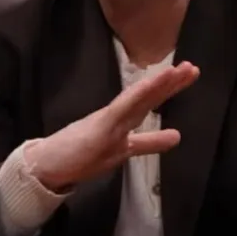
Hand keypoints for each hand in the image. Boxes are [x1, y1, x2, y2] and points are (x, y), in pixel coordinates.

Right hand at [28, 61, 198, 190]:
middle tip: (192, 68)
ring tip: (178, 72)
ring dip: (158, 86)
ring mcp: (108, 123)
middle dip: (170, 84)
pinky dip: (138, 96)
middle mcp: (116, 120)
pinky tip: (152, 85)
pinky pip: (122, 110)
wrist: (43, 167)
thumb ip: (145, 143)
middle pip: (147, 99)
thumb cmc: (74, 157)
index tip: (185, 74)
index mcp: (121, 123)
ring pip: (137, 101)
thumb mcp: (117, 151)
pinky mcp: (98, 128)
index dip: (167, 89)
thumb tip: (174, 137)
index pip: (148, 102)